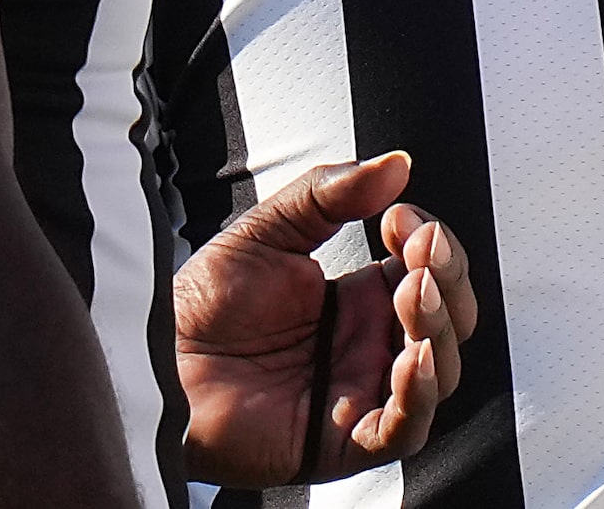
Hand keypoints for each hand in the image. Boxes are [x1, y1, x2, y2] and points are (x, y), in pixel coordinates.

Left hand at [176, 154, 480, 486]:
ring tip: (412, 291)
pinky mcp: (343, 439)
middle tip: (421, 252)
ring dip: (438, 328)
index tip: (402, 216)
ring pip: (438, 372)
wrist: (155, 359)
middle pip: (447, 320)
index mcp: (359, 299)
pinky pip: (404, 430)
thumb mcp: (268, 230)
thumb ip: (330, 194)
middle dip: (447, 279)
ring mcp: (360, 391)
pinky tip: (411, 357)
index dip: (431, 242)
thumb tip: (394, 164)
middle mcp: (368, 346)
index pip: (430, 271)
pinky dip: (419, 395)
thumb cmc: (200, 305)